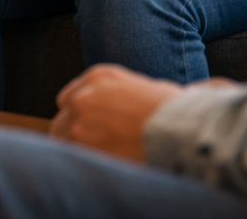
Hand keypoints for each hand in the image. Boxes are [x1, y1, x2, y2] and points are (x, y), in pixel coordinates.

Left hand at [50, 64, 185, 160]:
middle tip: (89, 151)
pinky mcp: (85, 146)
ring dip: (76, 151)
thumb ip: (122, 95)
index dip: (79, 116)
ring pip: (62, 140)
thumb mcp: (146, 87)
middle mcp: (84, 95)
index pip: (69, 99)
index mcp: (99, 76)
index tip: (87, 128)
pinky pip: (72, 158)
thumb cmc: (176, 111)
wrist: (184, 130)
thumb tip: (120, 111)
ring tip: (94, 162)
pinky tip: (98, 171)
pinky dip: (82, 164)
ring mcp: (81, 121)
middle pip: (62, 120)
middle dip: (73, 134)